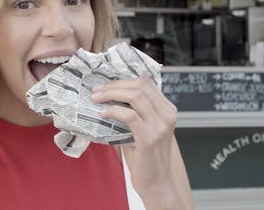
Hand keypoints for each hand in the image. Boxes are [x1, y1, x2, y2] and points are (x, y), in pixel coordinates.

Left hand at [92, 76, 183, 208]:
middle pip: (140, 85)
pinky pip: (129, 115)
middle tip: (97, 90)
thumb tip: (108, 96)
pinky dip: (113, 111)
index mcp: (167, 109)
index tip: (105, 85)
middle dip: (114, 85)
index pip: (146, 82)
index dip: (123, 80)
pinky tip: (104, 114)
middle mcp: (167, 115)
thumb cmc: (146, 157)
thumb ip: (133, 112)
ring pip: (135, 96)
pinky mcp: (149, 138)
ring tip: (97, 99)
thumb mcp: (143, 128)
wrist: (156, 183)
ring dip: (111, 94)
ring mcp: (160, 126)